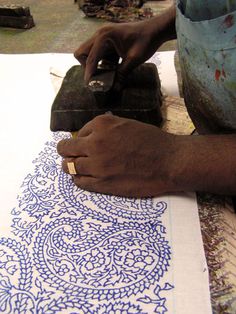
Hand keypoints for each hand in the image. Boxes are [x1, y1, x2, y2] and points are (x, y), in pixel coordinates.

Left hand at [57, 114, 177, 196]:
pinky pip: (79, 182)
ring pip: (69, 166)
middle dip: (67, 151)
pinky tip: (83, 177)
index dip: (83, 139)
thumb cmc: (152, 141)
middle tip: (70, 155)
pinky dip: (78, 179)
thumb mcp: (126, 124)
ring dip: (70, 166)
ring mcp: (97, 165)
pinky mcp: (102, 184)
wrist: (169, 162)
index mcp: (102, 124)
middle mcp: (95, 143)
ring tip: (75, 167)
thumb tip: (89, 136)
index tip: (87, 144)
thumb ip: (105, 129)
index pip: (79, 133)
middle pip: (65, 149)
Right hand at [74, 6, 175, 82]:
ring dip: (94, 65)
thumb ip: (122, 74)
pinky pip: (98, 53)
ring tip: (105, 75)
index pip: (90, 57)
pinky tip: (112, 69)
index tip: (89, 85)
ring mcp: (103, 36)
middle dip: (87, 67)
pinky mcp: (107, 41)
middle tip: (97, 78)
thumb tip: (115, 89)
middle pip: (82, 53)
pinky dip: (101, 62)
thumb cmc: (146, 41)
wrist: (154, 30)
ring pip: (88, 53)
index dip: (89, 73)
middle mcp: (100, 34)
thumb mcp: (134, 59)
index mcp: (105, 36)